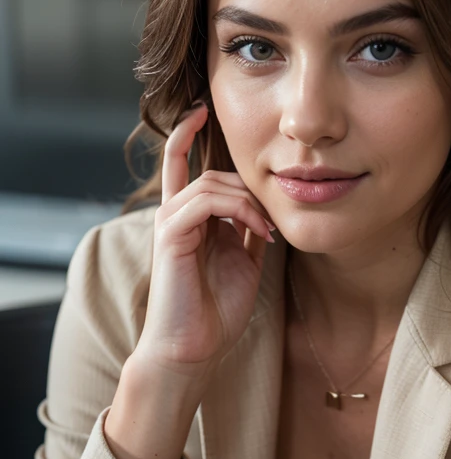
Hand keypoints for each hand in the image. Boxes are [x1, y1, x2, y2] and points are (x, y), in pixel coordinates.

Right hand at [132, 101, 275, 381]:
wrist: (194, 349)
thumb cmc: (217, 309)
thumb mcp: (244, 259)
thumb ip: (248, 227)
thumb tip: (267, 202)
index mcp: (190, 219)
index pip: (182, 164)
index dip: (188, 133)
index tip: (203, 108)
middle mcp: (175, 215)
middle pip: (212, 172)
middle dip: (248, 183)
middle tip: (273, 216)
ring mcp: (169, 223)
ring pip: (211, 183)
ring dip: (248, 200)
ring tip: (269, 228)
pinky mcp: (169, 236)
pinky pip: (206, 201)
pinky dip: (239, 209)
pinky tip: (259, 231)